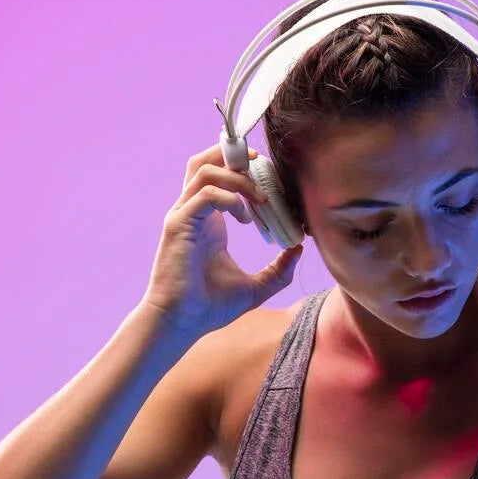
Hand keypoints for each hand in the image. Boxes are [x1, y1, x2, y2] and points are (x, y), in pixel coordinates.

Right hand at [140, 144, 303, 339]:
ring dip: (236, 178)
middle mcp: (192, 212)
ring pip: (204, 170)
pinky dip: (229, 199)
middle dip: (233, 155)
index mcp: (208, 220)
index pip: (219, 175)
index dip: (243, 168)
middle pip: (204, 161)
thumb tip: (299, 249)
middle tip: (261, 166)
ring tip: (259, 197)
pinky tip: (244, 218)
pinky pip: (204, 195)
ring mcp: (183, 216)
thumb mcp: (255, 288)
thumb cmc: (209, 307)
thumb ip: (278, 270)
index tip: (271, 180)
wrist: (181, 324)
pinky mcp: (178, 225)